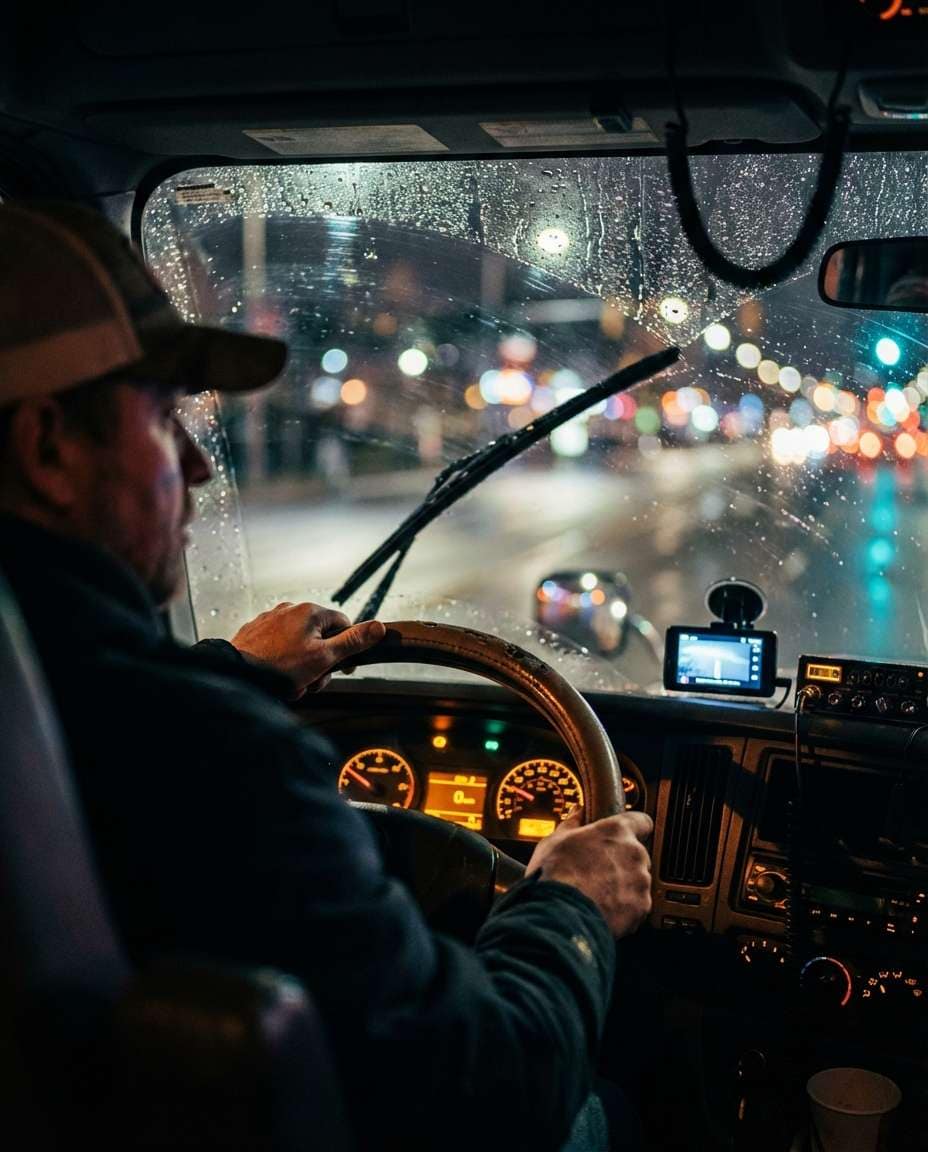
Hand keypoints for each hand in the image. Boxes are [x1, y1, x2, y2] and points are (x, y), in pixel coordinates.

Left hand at [230, 603, 384, 696]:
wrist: (237, 674)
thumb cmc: (279, 667)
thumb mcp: (324, 657)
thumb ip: (353, 642)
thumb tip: (379, 627)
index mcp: (310, 611)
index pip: (343, 625)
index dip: (347, 648)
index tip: (344, 667)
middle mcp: (290, 609)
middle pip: (320, 637)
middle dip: (320, 663)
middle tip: (311, 680)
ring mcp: (271, 619)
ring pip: (299, 645)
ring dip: (301, 666)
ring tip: (292, 683)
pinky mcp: (256, 632)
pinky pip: (279, 647)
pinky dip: (282, 662)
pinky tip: (276, 676)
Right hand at [526, 810, 652, 937]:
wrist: (560, 916)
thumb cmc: (556, 875)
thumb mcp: (555, 841)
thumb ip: (572, 823)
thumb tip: (578, 812)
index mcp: (616, 831)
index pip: (641, 821)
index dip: (634, 828)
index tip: (624, 836)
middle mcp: (634, 853)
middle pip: (637, 854)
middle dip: (622, 862)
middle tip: (598, 871)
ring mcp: (640, 881)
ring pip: (637, 881)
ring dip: (623, 885)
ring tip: (597, 894)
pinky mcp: (641, 907)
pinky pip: (637, 905)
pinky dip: (624, 908)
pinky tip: (603, 909)